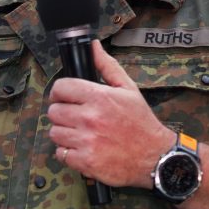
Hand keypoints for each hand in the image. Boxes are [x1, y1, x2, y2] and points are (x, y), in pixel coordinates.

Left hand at [47, 40, 175, 187]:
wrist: (154, 156)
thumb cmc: (141, 122)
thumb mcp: (128, 89)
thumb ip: (107, 66)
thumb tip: (93, 46)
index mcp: (100, 97)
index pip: (61, 88)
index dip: (60, 92)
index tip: (65, 97)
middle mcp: (90, 118)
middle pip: (54, 111)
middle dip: (63, 112)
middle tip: (75, 116)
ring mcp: (87, 141)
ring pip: (55, 132)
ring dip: (64, 132)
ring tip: (79, 133)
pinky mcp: (85, 162)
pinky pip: (60, 153)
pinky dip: (68, 152)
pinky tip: (81, 148)